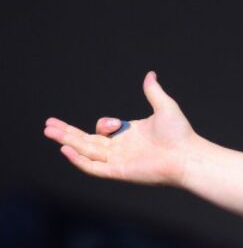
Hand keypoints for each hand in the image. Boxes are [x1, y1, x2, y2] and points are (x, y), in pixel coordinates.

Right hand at [44, 71, 198, 186]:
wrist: (188, 154)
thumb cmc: (181, 134)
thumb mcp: (164, 107)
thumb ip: (153, 91)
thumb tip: (150, 75)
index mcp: (128, 135)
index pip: (102, 131)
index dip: (102, 125)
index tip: (114, 124)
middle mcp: (121, 149)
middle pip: (86, 141)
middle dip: (67, 133)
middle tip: (48, 126)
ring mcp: (118, 161)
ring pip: (85, 152)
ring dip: (67, 142)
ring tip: (49, 133)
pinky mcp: (118, 172)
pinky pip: (93, 168)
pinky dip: (78, 160)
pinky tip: (65, 150)